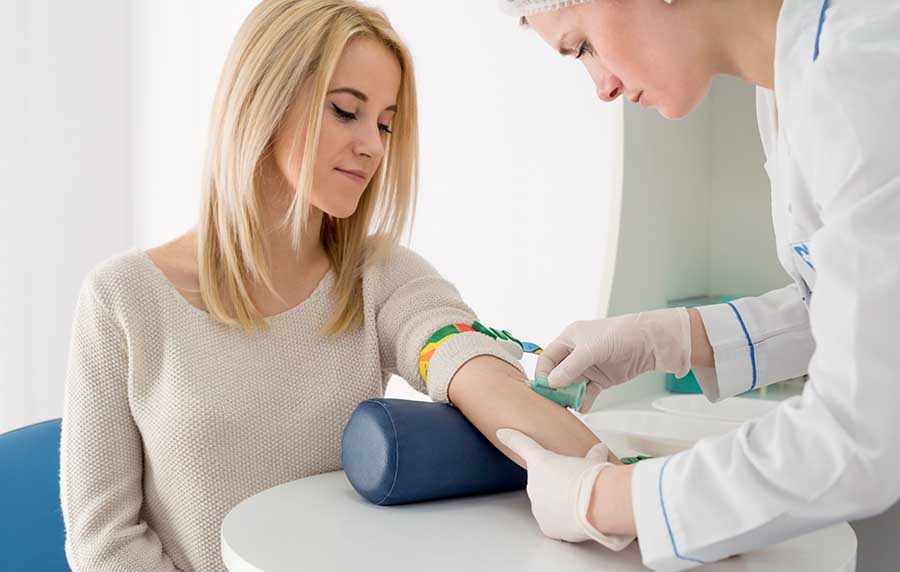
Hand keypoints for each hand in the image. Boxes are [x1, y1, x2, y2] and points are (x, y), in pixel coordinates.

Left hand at [496, 428, 634, 549]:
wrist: (599, 503)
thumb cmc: (594, 479)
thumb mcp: (593, 461)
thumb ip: (592, 456)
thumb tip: (599, 450)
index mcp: (542, 462)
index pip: (522, 445)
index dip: (512, 438)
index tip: (502, 434)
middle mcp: (534, 485)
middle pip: (542, 482)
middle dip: (557, 483)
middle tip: (577, 486)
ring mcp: (538, 507)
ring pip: (547, 504)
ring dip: (560, 503)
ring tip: (581, 503)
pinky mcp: (547, 527)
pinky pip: (553, 522)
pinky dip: (564, 521)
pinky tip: (578, 517)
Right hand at [535, 308, 690, 411]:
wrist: (650, 342)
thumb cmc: (620, 335)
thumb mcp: (591, 349)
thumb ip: (571, 367)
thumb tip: (552, 383)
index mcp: (569, 339)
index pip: (548, 358)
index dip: (543, 373)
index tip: (543, 389)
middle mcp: (576, 353)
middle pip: (558, 374)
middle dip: (556, 388)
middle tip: (554, 402)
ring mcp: (589, 367)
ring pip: (572, 385)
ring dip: (570, 396)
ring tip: (570, 406)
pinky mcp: (601, 379)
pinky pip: (587, 392)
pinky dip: (584, 400)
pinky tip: (583, 406)